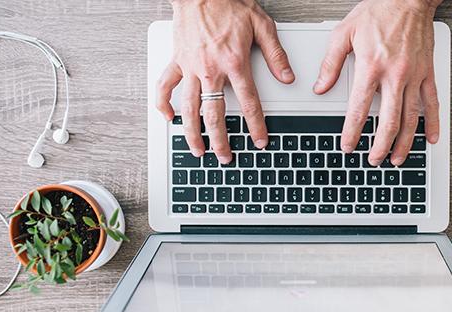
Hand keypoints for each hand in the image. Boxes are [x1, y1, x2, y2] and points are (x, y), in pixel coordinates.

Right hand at [157, 0, 294, 163]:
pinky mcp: (176, 60)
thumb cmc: (230, 3)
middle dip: (221, 140)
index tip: (259, 141)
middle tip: (225, 156)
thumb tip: (287, 76)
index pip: (249, 103)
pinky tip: (168, 118)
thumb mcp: (262, 25)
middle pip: (215, 114)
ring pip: (189, 108)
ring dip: (193, 133)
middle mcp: (211, 70)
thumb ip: (275, 54)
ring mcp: (190, 67)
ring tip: (198, 151)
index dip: (256, 125)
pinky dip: (164, 104)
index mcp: (234, 63)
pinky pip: (165, 86)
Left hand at [314, 0, 441, 165]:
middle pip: (388, 121)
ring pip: (411, 118)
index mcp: (371, 67)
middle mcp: (394, 75)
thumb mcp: (344, 33)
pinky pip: (432, 102)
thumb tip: (321, 88)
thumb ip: (330, 64)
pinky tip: (429, 139)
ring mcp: (414, 76)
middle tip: (373, 160)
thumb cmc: (378, 11)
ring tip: (396, 158)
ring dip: (403, 142)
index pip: (358, 110)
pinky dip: (432, 123)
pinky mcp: (428, 72)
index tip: (348, 146)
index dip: (352, 133)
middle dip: (380, 146)